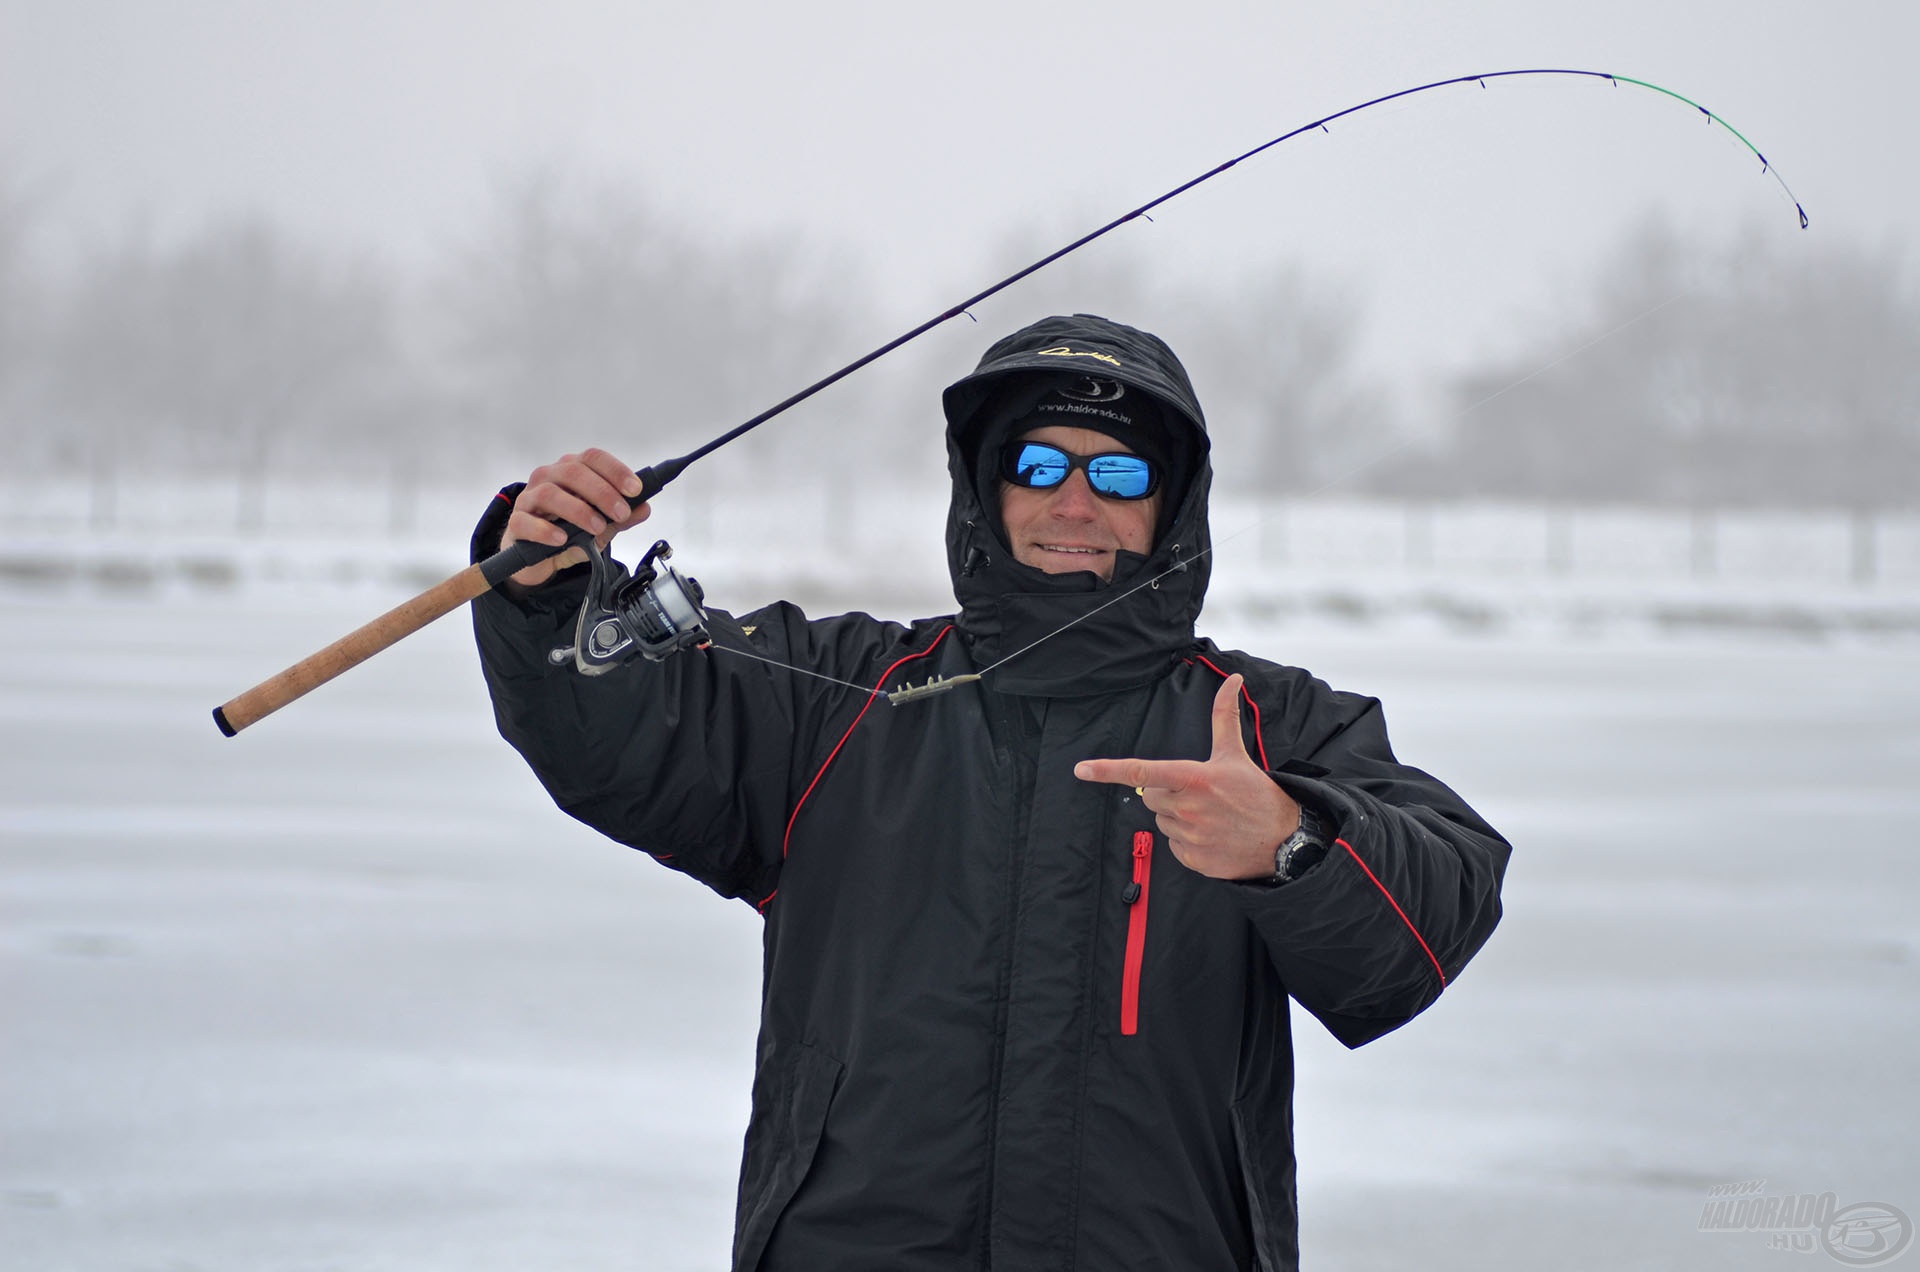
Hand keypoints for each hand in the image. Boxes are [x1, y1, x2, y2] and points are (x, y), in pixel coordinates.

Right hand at [500, 448, 652, 587]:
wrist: (538, 558)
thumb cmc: (568, 532)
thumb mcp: (601, 527)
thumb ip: (621, 518)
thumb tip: (644, 508)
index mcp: (571, 471)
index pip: (593, 458)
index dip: (615, 470)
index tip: (635, 489)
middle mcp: (549, 478)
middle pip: (574, 472)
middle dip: (602, 492)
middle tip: (621, 512)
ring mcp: (529, 499)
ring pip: (550, 493)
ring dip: (578, 510)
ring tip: (597, 527)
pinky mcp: (516, 523)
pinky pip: (526, 521)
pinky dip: (546, 530)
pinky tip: (562, 539)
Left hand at [1074, 674, 1298, 879]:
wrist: (1284, 839)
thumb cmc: (1256, 792)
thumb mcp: (1235, 753)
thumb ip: (1224, 715)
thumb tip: (1233, 678)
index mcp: (1194, 778)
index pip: (1142, 771)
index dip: (1108, 769)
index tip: (1082, 769)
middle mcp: (1188, 807)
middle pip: (1151, 797)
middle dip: (1166, 794)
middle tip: (1198, 794)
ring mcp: (1191, 836)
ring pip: (1162, 823)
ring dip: (1178, 819)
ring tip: (1210, 816)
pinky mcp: (1194, 860)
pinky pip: (1173, 847)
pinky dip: (1187, 842)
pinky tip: (1212, 836)